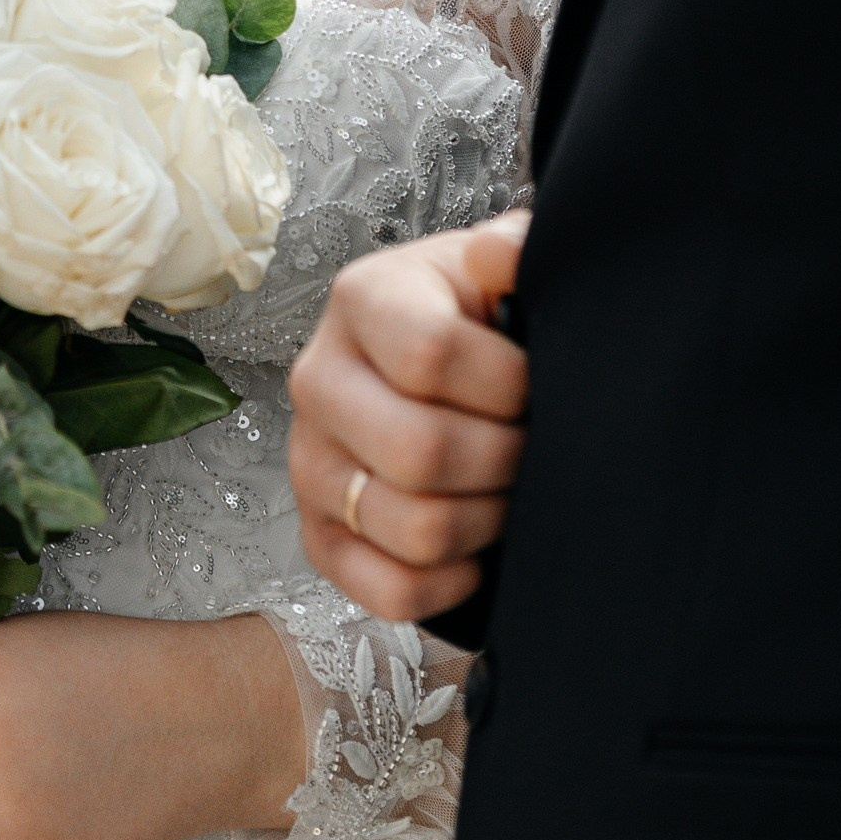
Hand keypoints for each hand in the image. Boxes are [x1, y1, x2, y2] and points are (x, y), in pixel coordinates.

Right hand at [287, 214, 529, 622]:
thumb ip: (514, 250)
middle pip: (419, 451)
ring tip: (506, 489)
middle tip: (529, 446)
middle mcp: (317, 379)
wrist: (437, 366)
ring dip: (486, 521)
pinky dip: (449, 581)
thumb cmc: (476, 318)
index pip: (430, 355)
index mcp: (361, 299)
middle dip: (504, 460)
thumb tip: (498, 256)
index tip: (531, 384)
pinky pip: (388, 590)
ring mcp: (309, 463)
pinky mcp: (317, 536)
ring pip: (412, 528)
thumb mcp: (498, 267)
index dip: (505, 383)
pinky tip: (475, 545)